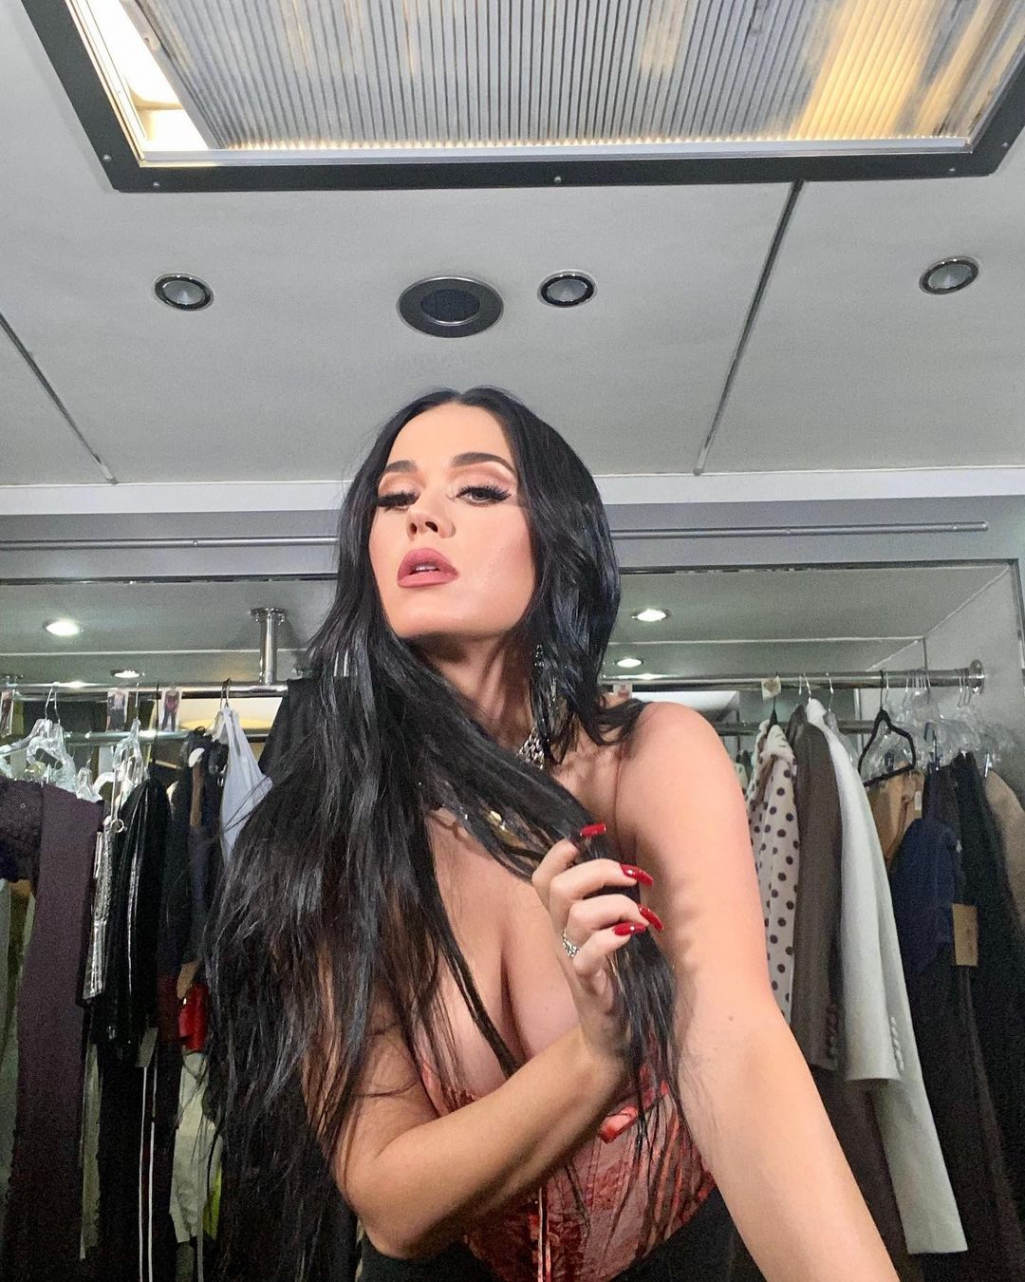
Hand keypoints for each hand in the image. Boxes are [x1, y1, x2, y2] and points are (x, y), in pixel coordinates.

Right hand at [531, 824, 662, 1068]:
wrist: (611, 1037)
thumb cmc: (616, 978)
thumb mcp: (604, 933)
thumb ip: (605, 901)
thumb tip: (625, 864)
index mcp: (562, 920)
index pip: (543, 878)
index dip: (560, 851)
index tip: (594, 835)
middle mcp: (559, 937)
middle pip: (558, 888)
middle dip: (599, 871)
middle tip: (633, 877)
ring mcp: (571, 961)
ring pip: (577, 916)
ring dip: (617, 906)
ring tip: (643, 918)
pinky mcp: (588, 985)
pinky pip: (589, 954)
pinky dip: (612, 938)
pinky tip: (633, 935)